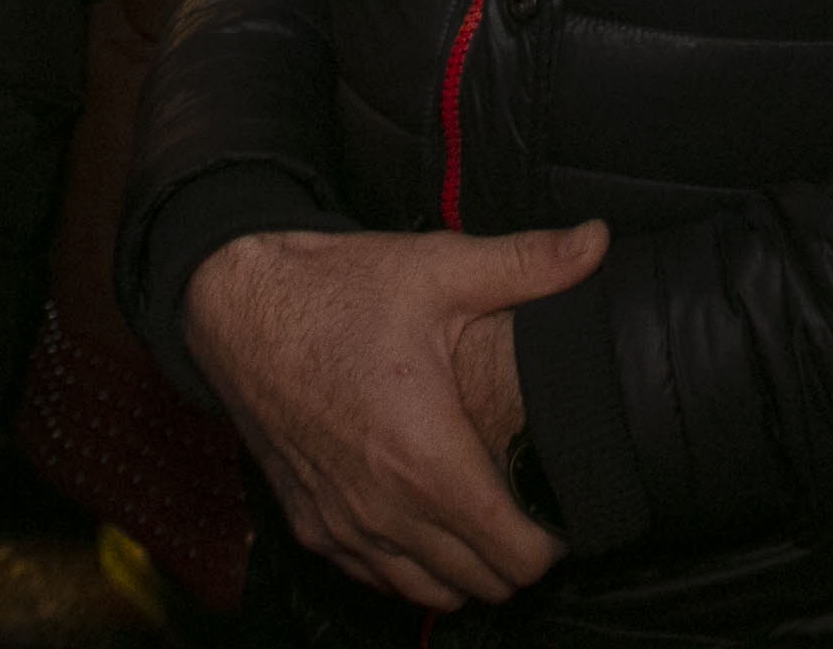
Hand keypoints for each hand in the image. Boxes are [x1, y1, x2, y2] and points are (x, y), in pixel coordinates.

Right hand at [184, 223, 611, 609]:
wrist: (234, 306)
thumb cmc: (335, 290)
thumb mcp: (439, 269)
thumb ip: (529, 264)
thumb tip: (597, 241)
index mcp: (424, 457)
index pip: (513, 556)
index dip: (551, 544)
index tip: (563, 512)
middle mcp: (382, 508)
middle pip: (479, 584)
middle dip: (515, 558)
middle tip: (532, 510)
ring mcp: (342, 524)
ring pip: (428, 591)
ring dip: (465, 569)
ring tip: (486, 520)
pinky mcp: (311, 525)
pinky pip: (376, 576)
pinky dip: (409, 565)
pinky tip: (425, 521)